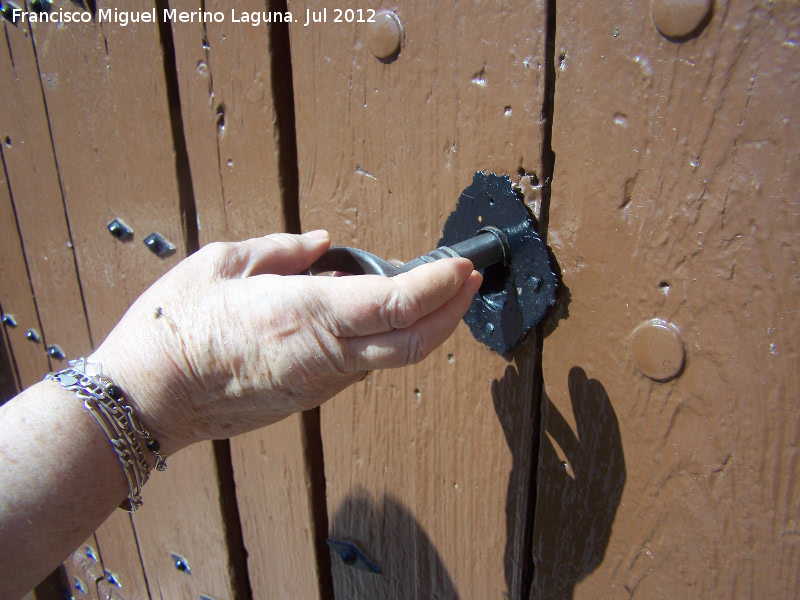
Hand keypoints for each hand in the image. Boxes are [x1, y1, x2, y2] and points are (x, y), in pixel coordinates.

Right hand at [90, 231, 481, 454]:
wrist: (150, 397)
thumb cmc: (176, 328)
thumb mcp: (223, 263)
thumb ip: (282, 251)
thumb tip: (322, 244)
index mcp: (306, 314)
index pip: (396, 303)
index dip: (439, 286)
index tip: (461, 266)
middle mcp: (324, 355)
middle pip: (413, 342)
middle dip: (451, 311)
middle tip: (467, 281)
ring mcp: (321, 383)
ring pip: (392, 359)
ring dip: (423, 327)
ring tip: (433, 293)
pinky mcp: (310, 397)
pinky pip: (362, 369)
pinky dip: (386, 342)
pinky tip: (381, 318)